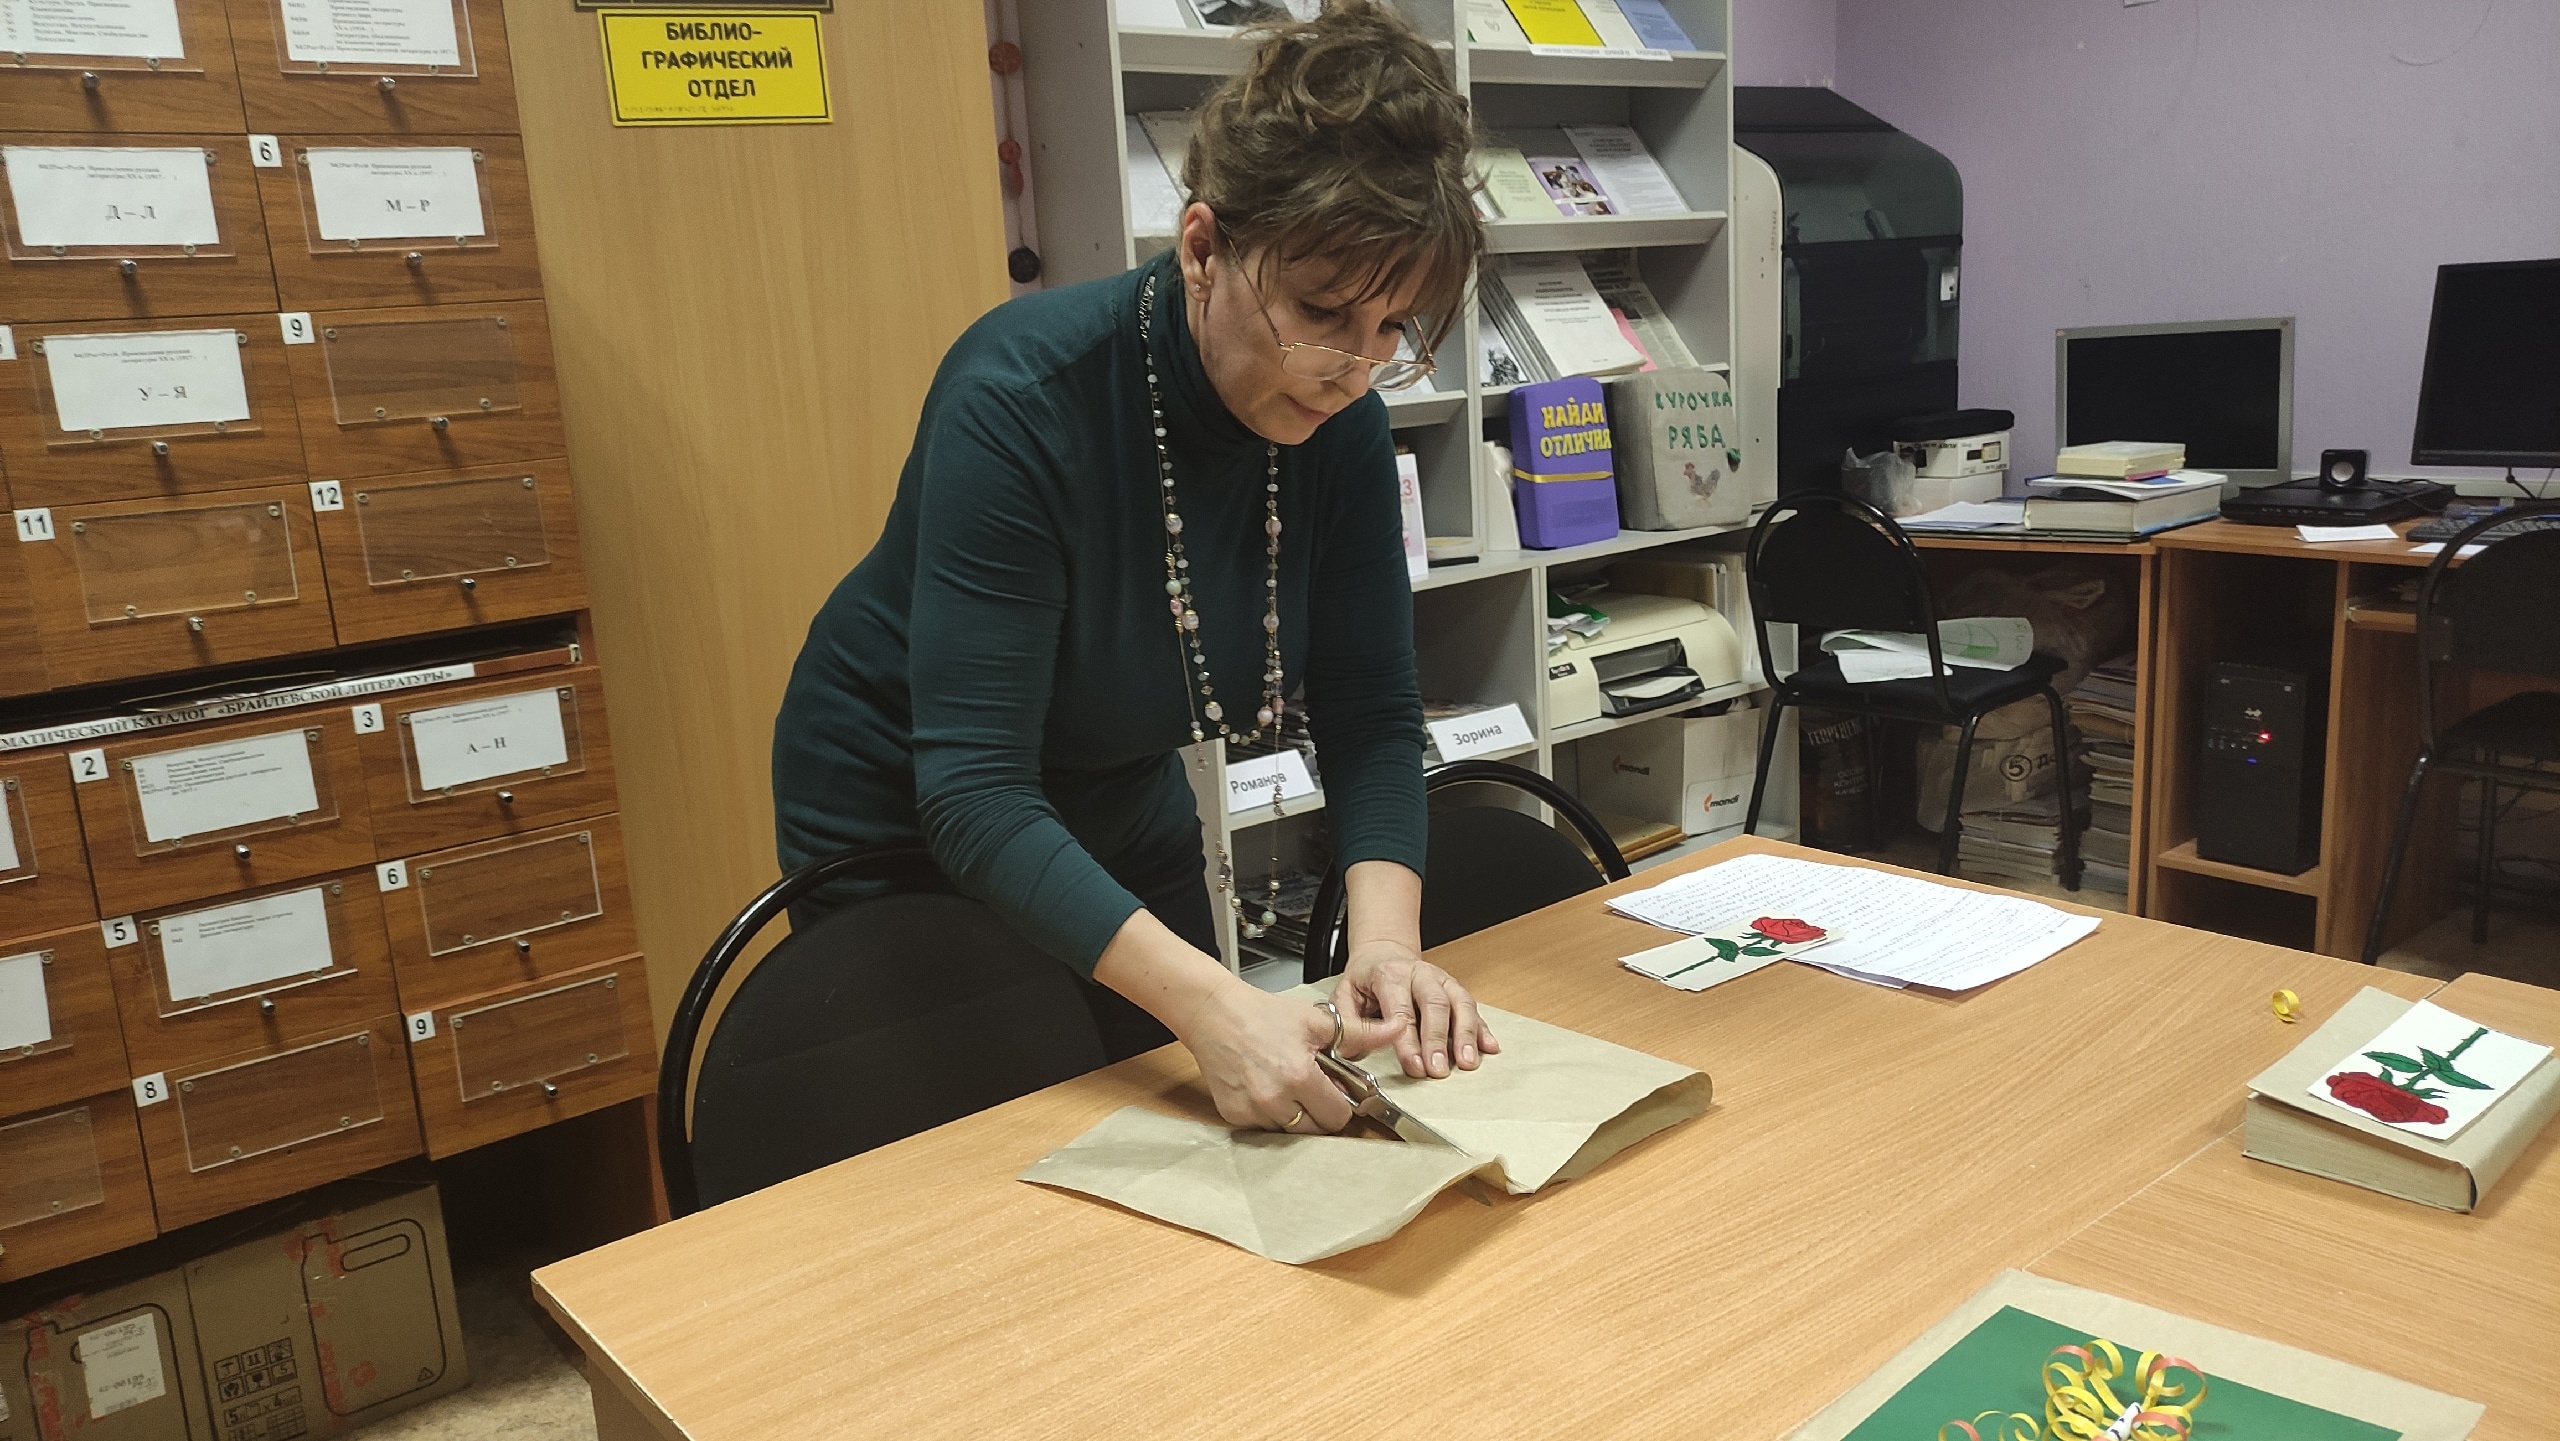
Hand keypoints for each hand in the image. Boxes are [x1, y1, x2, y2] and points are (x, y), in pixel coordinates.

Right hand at [1172, 977, 1407, 1132]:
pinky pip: (1264, 1129)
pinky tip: (1266, 1088)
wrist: (1213, 1014)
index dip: (1340, 1102)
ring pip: (1290, 1133)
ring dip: (1295, 1115)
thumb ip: (1360, 1033)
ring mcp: (1251, 1111)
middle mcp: (1274, 1100)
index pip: (1338, 1117)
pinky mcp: (1233, 1116)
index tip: (1333, 1087)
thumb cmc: (1264, 1014)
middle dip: (1320, 1111)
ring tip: (1287, 1084)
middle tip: (1311, 1085)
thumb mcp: (1316, 1021)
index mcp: (1299, 1077)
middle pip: (1316, 1131)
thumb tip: (1398, 1028)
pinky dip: (1270, 1115)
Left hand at [1337, 940, 1498, 1079]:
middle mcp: (1420, 974)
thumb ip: (1347, 1023)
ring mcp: (1442, 981)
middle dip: (1438, 1040)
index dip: (1408, 1041)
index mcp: (1390, 975)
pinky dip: (1483, 1029)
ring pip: (1460, 1004)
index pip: (1401, 1010)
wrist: (1385, 952)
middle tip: (1439, 1071)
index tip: (1414, 1067)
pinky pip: (1473, 1008)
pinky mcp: (1456, 990)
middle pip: (1435, 1005)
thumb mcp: (1343, 995)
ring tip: (1468, 1063)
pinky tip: (1490, 1047)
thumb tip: (1354, 1050)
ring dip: (1466, 1035)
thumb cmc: (1365, 979)